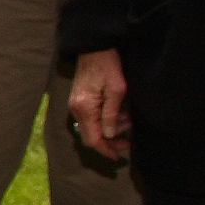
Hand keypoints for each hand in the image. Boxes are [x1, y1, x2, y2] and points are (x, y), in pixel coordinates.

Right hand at [68, 46, 132, 160]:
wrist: (94, 47)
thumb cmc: (108, 65)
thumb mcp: (117, 90)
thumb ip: (112, 115)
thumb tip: (109, 135)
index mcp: (84, 108)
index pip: (93, 139)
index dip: (107, 150)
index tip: (119, 157)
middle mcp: (76, 109)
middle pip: (91, 136)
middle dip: (110, 140)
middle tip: (128, 138)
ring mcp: (76, 105)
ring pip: (92, 128)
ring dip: (110, 129)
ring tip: (127, 121)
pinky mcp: (79, 100)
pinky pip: (90, 119)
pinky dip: (104, 121)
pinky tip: (117, 114)